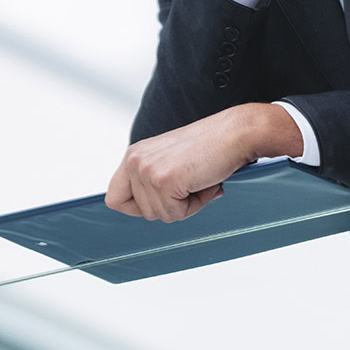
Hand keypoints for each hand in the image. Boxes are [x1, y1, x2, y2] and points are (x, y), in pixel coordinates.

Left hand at [106, 104, 299, 221]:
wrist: (235, 133)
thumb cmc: (210, 146)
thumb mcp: (170, 161)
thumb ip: (153, 181)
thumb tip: (148, 210)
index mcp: (134, 155)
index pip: (114, 198)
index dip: (137, 207)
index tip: (162, 201)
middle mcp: (135, 160)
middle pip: (140, 212)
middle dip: (170, 206)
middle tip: (191, 186)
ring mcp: (147, 170)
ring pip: (159, 215)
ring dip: (185, 205)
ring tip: (200, 181)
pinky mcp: (164, 180)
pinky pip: (175, 214)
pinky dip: (194, 205)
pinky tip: (205, 183)